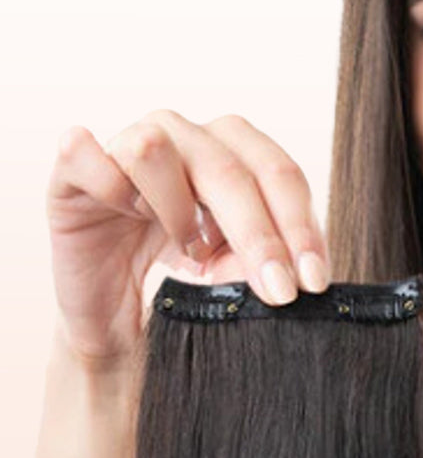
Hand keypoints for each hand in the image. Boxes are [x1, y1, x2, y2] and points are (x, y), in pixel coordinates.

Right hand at [46, 110, 330, 370]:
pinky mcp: (73, 170)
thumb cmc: (182, 286)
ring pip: (156, 149)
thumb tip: (291, 268)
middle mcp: (182, 135)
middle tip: (277, 290)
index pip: (277, 172)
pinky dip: (115, 193)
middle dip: (259, 235)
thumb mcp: (237, 276)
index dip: (300, 225)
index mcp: (233, 150)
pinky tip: (128, 220)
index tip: (314, 281)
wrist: (117, 321)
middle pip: (229, 168)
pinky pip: (89, 159)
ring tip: (186, 250)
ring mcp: (125, 145)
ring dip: (179, 212)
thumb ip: (263, 262)